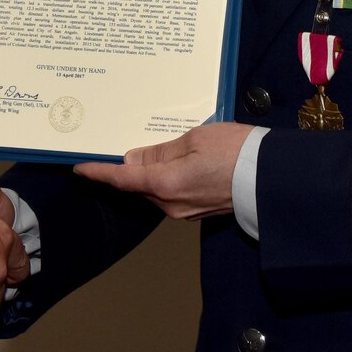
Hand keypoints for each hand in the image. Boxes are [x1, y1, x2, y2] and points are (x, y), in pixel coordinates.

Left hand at [74, 122, 253, 219]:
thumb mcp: (195, 139)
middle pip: (138, 185)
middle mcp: (170, 204)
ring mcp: (184, 211)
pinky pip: (171, 193)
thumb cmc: (236, 151)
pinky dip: (165, 178)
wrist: (271, 178)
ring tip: (150, 149)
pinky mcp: (197, 211)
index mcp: (166, 184)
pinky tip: (173, 162)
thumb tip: (134, 159)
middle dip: (127, 169)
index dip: (98, 173)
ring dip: (148, 173)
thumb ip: (161, 151)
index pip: (122, 179)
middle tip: (117, 146)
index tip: (79, 168)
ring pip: (154, 189)